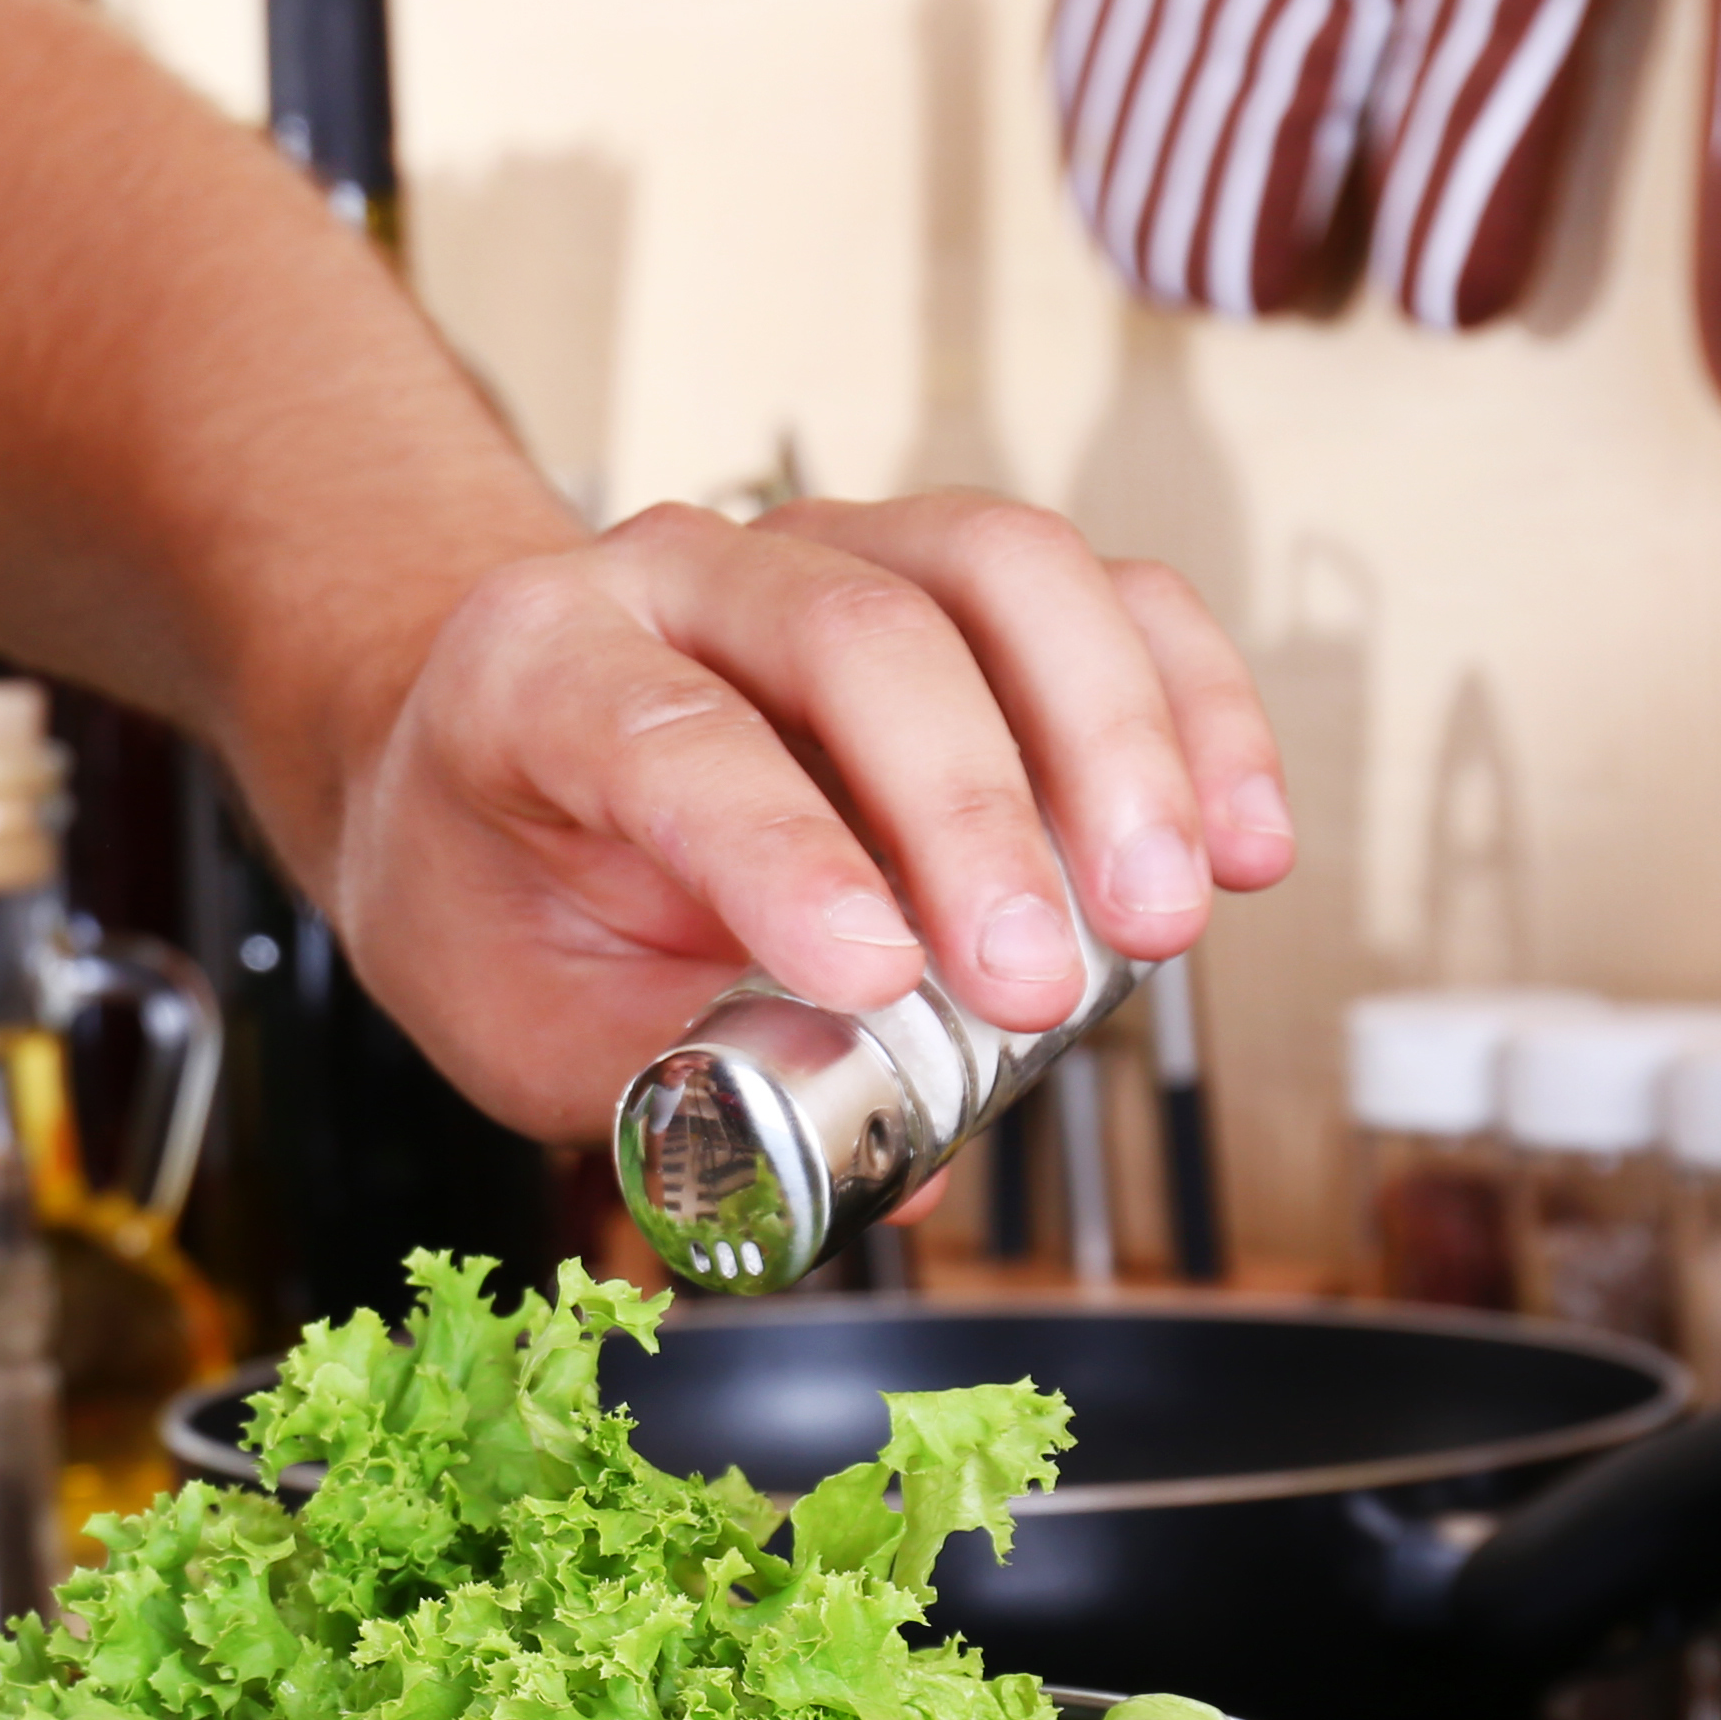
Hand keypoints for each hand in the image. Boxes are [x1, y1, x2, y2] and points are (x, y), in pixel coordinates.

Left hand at [313, 494, 1294, 1140]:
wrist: (477, 764)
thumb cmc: (497, 894)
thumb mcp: (516, 1018)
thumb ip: (679, 1090)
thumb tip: (906, 1170)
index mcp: (534, 672)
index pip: (673, 735)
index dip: (786, 854)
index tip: (882, 978)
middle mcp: (679, 575)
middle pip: (857, 634)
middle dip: (971, 814)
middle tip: (1040, 989)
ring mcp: (824, 549)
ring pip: (999, 569)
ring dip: (1113, 740)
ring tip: (1163, 917)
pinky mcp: (946, 574)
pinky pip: (1099, 594)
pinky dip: (1192, 703)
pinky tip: (1242, 842)